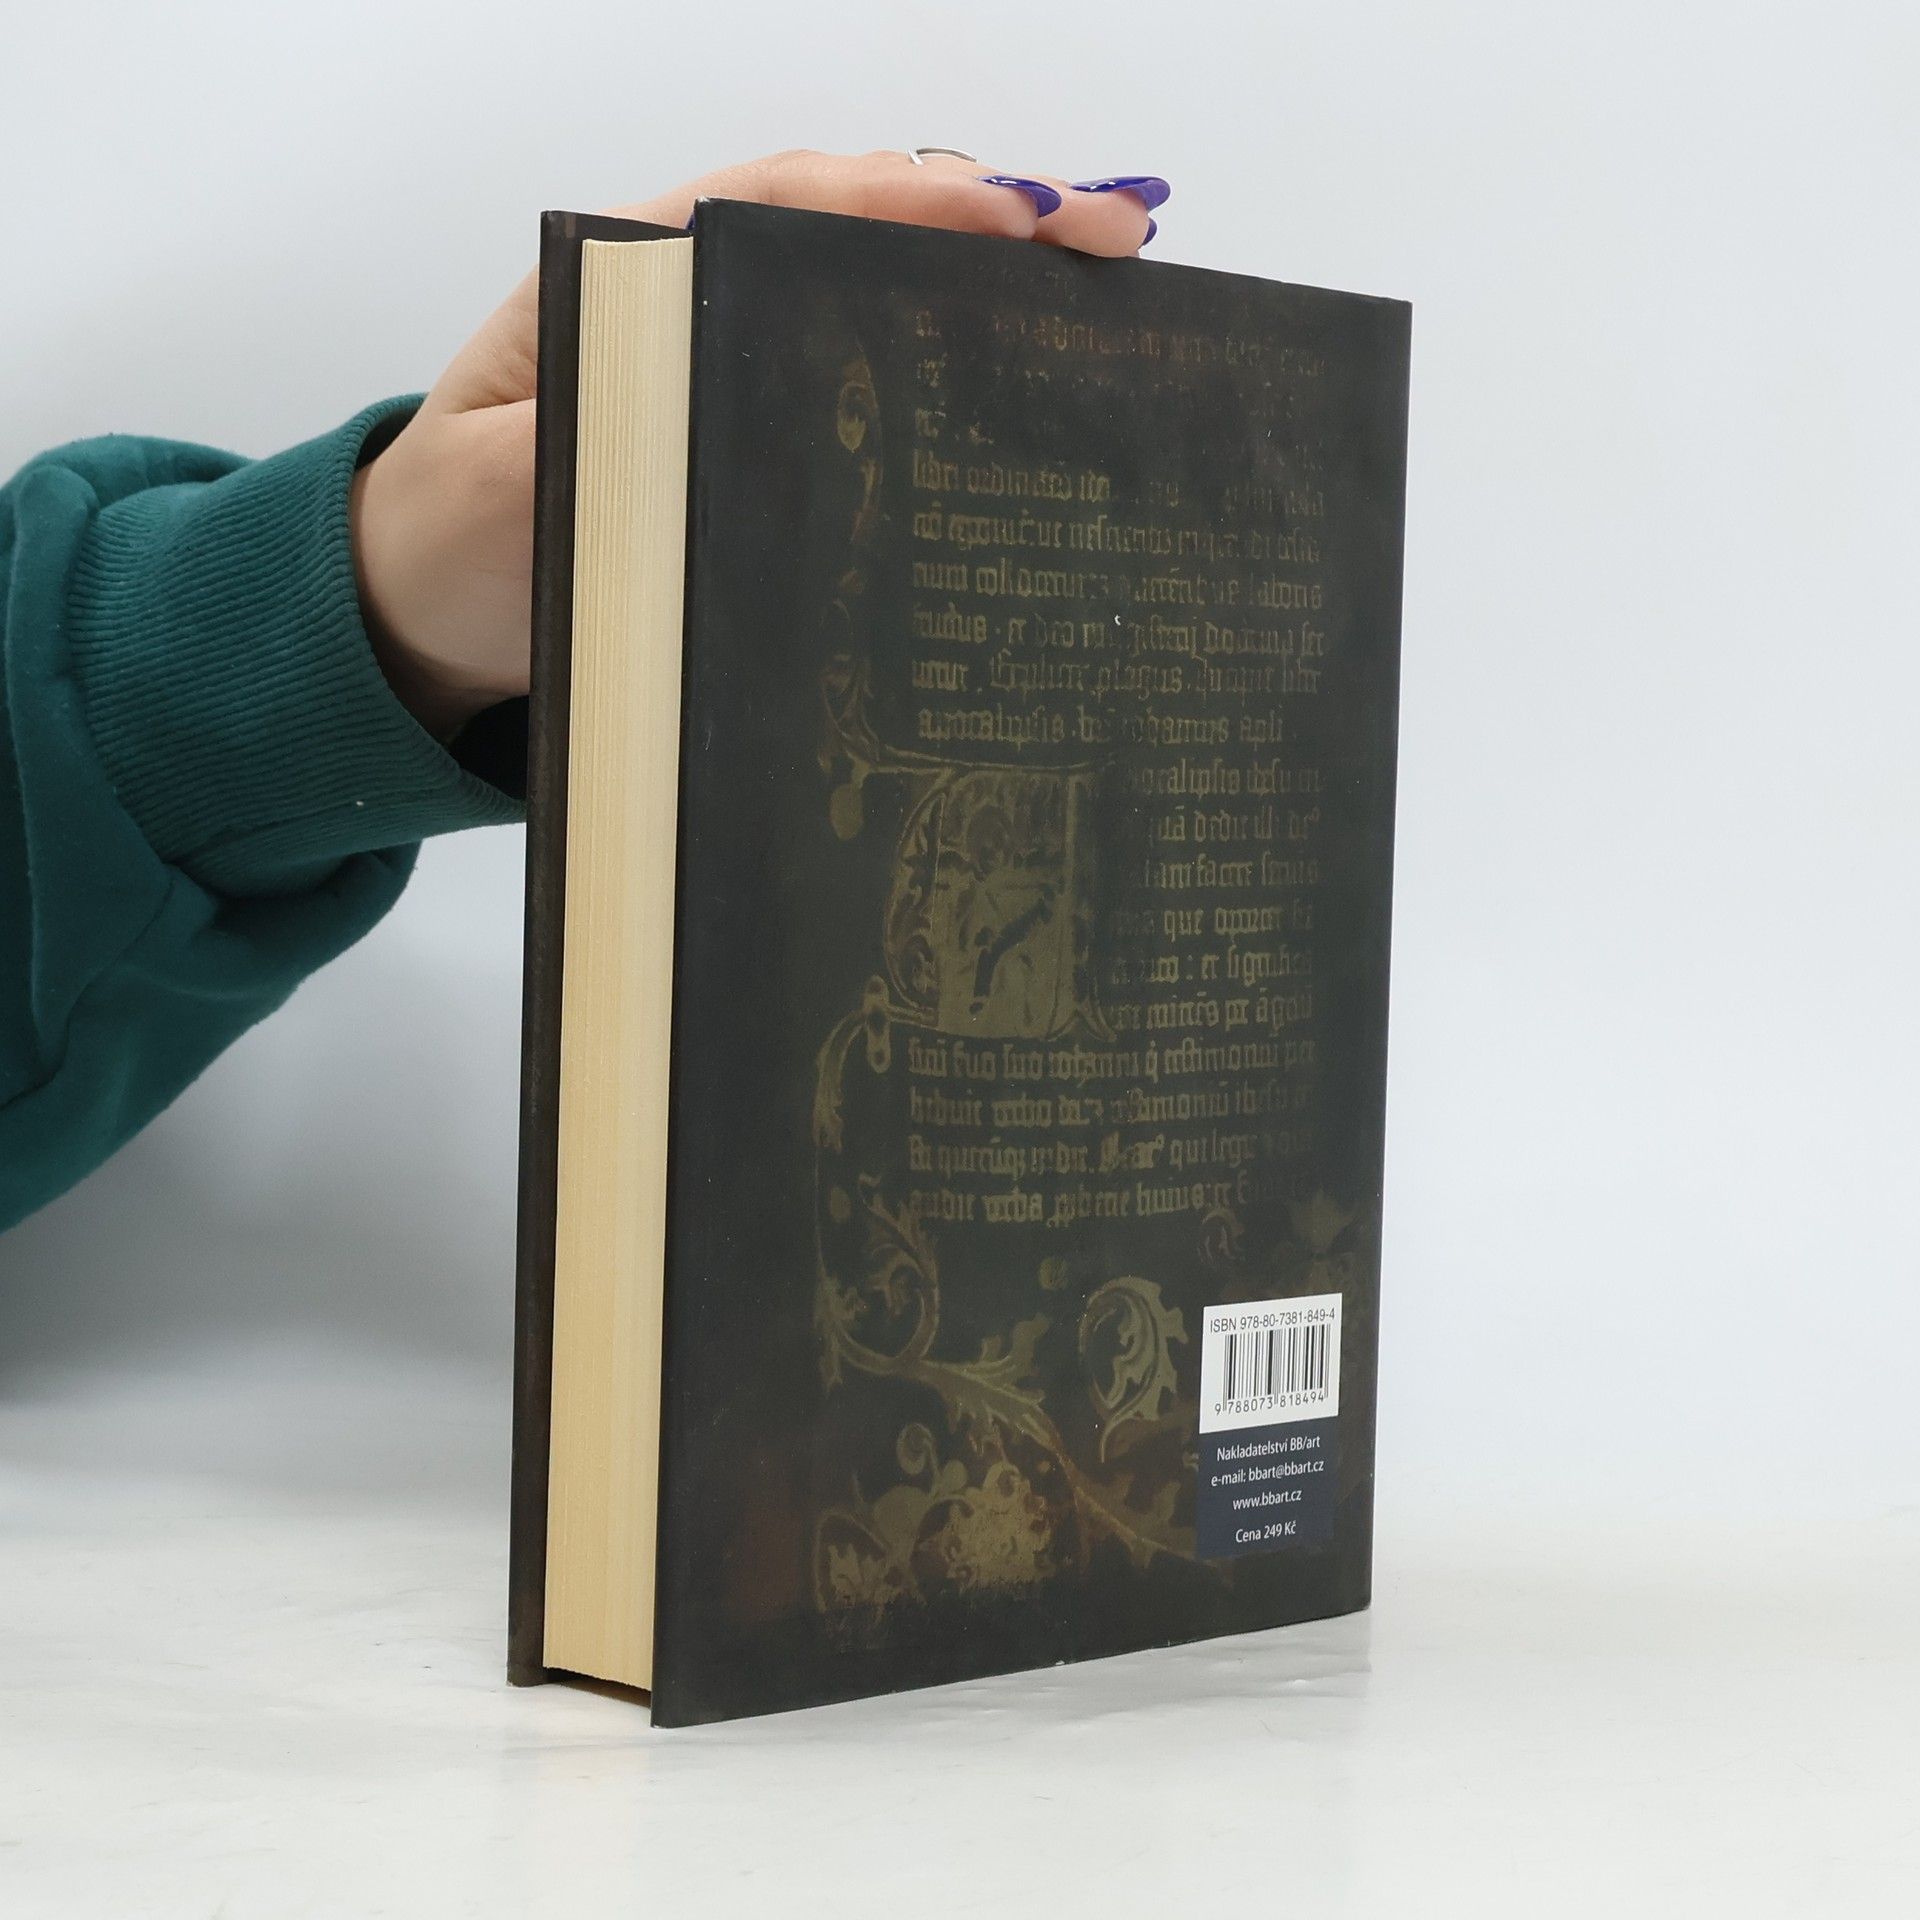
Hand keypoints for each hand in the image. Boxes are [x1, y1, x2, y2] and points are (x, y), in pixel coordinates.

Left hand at [349, 149, 1164, 739]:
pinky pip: (861, 371)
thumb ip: (576, 450)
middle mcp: (692, 300)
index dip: (909, 203)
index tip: (1020, 219)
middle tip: (1117, 236)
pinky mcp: (750, 434)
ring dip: (990, 279)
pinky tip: (1029, 368)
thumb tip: (697, 417)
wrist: (418, 613)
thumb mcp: (495, 496)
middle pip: (857, 226)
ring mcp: (728, 363)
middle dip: (991, 219)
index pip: (787, 207)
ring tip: (1111, 285)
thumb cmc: (449, 546)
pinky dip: (950, 355)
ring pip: (872, 287)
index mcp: (625, 281)